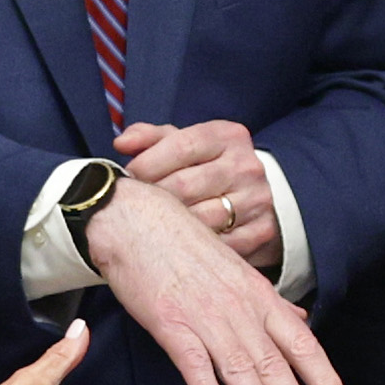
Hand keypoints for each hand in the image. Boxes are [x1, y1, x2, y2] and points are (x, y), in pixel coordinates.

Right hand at [84, 177, 349, 384]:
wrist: (135, 220)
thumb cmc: (185, 244)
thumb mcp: (238, 270)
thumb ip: (271, 303)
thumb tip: (302, 323)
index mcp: (259, 297)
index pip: (301, 343)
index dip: (322, 377)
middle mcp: (239, 309)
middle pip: (274, 362)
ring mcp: (205, 316)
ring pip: (238, 367)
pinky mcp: (170, 323)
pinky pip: (192, 362)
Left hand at [114, 116, 277, 271]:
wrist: (253, 198)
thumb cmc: (208, 169)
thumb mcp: (185, 145)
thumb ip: (152, 138)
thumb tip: (122, 143)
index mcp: (227, 136)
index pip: (180, 146)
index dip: (146, 164)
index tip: (129, 178)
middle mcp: (246, 166)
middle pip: (184, 185)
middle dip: (152, 198)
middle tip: (134, 207)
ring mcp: (257, 200)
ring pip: (199, 219)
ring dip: (169, 226)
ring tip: (153, 226)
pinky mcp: (262, 231)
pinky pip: (217, 245)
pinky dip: (195, 248)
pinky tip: (179, 244)